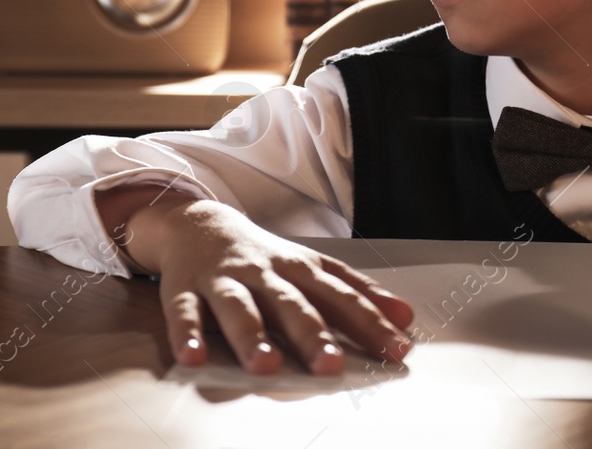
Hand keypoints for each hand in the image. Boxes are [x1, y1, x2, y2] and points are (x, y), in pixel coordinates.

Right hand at [124, 192, 415, 376]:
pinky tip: (193, 357)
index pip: (341, 297)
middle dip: (312, 334)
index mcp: (300, 269)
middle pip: (291, 304)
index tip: (396, 350)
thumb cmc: (264, 258)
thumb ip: (356, 292)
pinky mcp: (185, 288)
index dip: (369, 323)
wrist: (199, 224)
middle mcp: (265, 273)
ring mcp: (225, 280)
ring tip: (266, 366)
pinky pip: (185, 313)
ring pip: (239, 308)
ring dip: (252, 336)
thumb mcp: (313, 267)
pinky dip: (187, 335)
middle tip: (332, 366)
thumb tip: (406, 317)